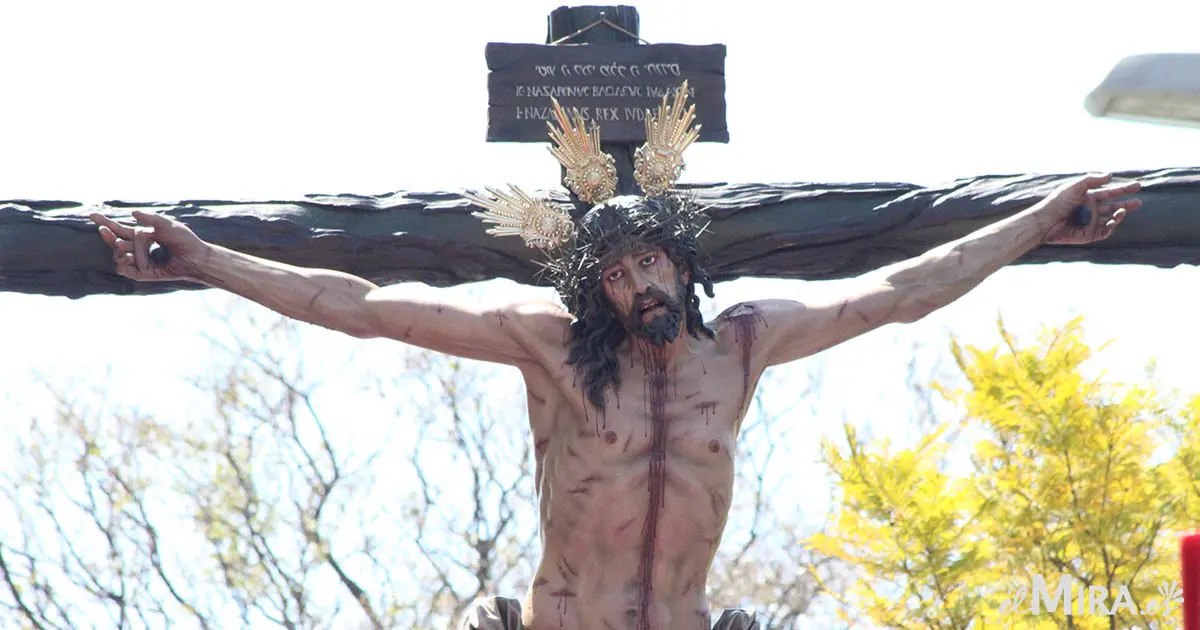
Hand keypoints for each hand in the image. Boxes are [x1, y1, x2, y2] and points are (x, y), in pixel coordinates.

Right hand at [90, 210, 208, 280]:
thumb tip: (132, 213)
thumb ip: (150, 219)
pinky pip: (125, 270)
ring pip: (118, 256)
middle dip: (107, 236)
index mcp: (142, 235)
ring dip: (117, 250)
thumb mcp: (167, 225)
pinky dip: (123, 265)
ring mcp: (140, 261)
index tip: (92, 215)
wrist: (195, 257)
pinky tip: (127, 259)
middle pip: (115, 242)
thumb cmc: (184, 240)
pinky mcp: (143, 274)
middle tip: (103, 230)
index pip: (119, 229)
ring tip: (124, 246)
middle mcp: (139, 248)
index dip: (106, 222)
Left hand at [1041, 173, 1141, 244]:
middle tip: (1139, 202)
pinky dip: (1110, 227)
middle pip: (1113, 207)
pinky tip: (1113, 221)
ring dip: (1119, 215)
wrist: (1045, 221)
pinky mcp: (1087, 235)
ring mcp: (1090, 223)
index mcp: (1088, 197)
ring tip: (1122, 211)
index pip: (1110, 192)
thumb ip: (1092, 180)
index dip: (1124, 189)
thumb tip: (1110, 175)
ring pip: (1110, 219)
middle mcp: (1090, 210)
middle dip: (1126, 204)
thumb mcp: (1074, 187)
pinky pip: (1103, 232)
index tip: (1138, 186)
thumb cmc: (1057, 202)